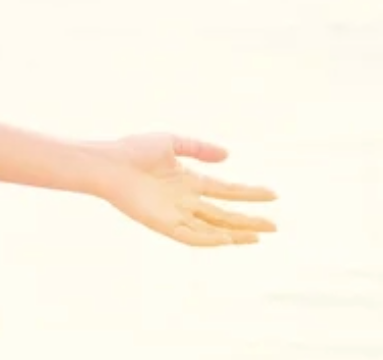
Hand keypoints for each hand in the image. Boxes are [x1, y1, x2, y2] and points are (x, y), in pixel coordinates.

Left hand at [98, 133, 277, 246]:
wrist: (108, 162)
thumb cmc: (133, 150)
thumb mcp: (172, 142)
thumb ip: (199, 148)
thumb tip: (228, 155)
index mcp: (188, 180)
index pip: (226, 190)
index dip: (249, 193)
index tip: (273, 194)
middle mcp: (185, 200)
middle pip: (224, 213)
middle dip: (249, 220)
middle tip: (275, 226)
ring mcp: (175, 213)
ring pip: (212, 228)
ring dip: (235, 233)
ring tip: (259, 237)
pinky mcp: (163, 224)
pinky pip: (190, 236)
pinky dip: (209, 240)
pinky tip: (228, 239)